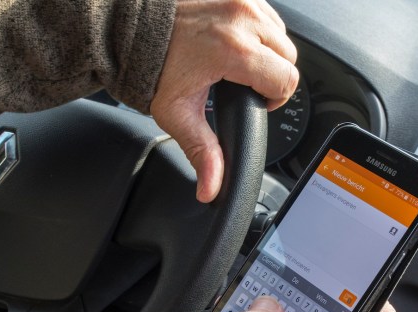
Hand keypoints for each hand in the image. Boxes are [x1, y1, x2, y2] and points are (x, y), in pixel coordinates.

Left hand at [150, 0, 298, 202]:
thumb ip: (203, 153)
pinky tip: (234, 42)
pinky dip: (257, 30)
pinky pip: (266, 14)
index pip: (286, 80)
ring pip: (281, 33)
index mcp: (235, 51)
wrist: (128, 27)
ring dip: (268, 51)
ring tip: (238, 64)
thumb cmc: (150, 65)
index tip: (255, 102)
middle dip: (273, 76)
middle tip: (243, 85)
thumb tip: (212, 189)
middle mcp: (243, 19)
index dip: (274, 98)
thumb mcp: (177, 115)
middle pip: (289, 57)